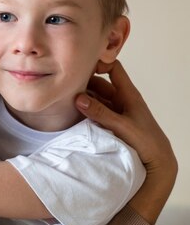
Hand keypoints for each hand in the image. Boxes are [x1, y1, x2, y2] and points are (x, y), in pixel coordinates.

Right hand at [75, 60, 176, 223]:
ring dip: (84, 98)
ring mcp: (116, 111)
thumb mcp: (121, 125)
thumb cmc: (146, 140)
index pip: (114, 68)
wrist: (157, 160)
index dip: (100, 63)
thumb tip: (78, 98)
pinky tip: (74, 113)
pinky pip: (96, 111)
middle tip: (67, 86)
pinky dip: (86, 110)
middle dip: (85, 83)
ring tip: (66, 99)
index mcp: (128, 94)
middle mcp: (121, 99)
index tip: (82, 68)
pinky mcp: (112, 122)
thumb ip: (100, 112)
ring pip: (96, 98)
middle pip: (100, 84)